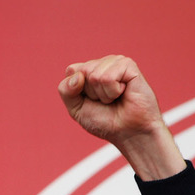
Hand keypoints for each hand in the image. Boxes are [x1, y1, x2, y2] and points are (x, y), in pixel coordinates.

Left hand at [57, 55, 185, 180]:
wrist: (129, 132)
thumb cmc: (105, 121)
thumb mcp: (76, 108)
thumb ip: (66, 90)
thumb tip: (78, 76)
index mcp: (90, 70)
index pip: (71, 71)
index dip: (77, 91)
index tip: (92, 101)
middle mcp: (103, 63)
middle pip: (82, 72)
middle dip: (91, 94)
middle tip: (107, 101)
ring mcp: (116, 62)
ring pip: (94, 76)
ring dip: (103, 94)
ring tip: (115, 98)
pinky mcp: (128, 65)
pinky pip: (107, 78)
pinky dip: (112, 92)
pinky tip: (123, 93)